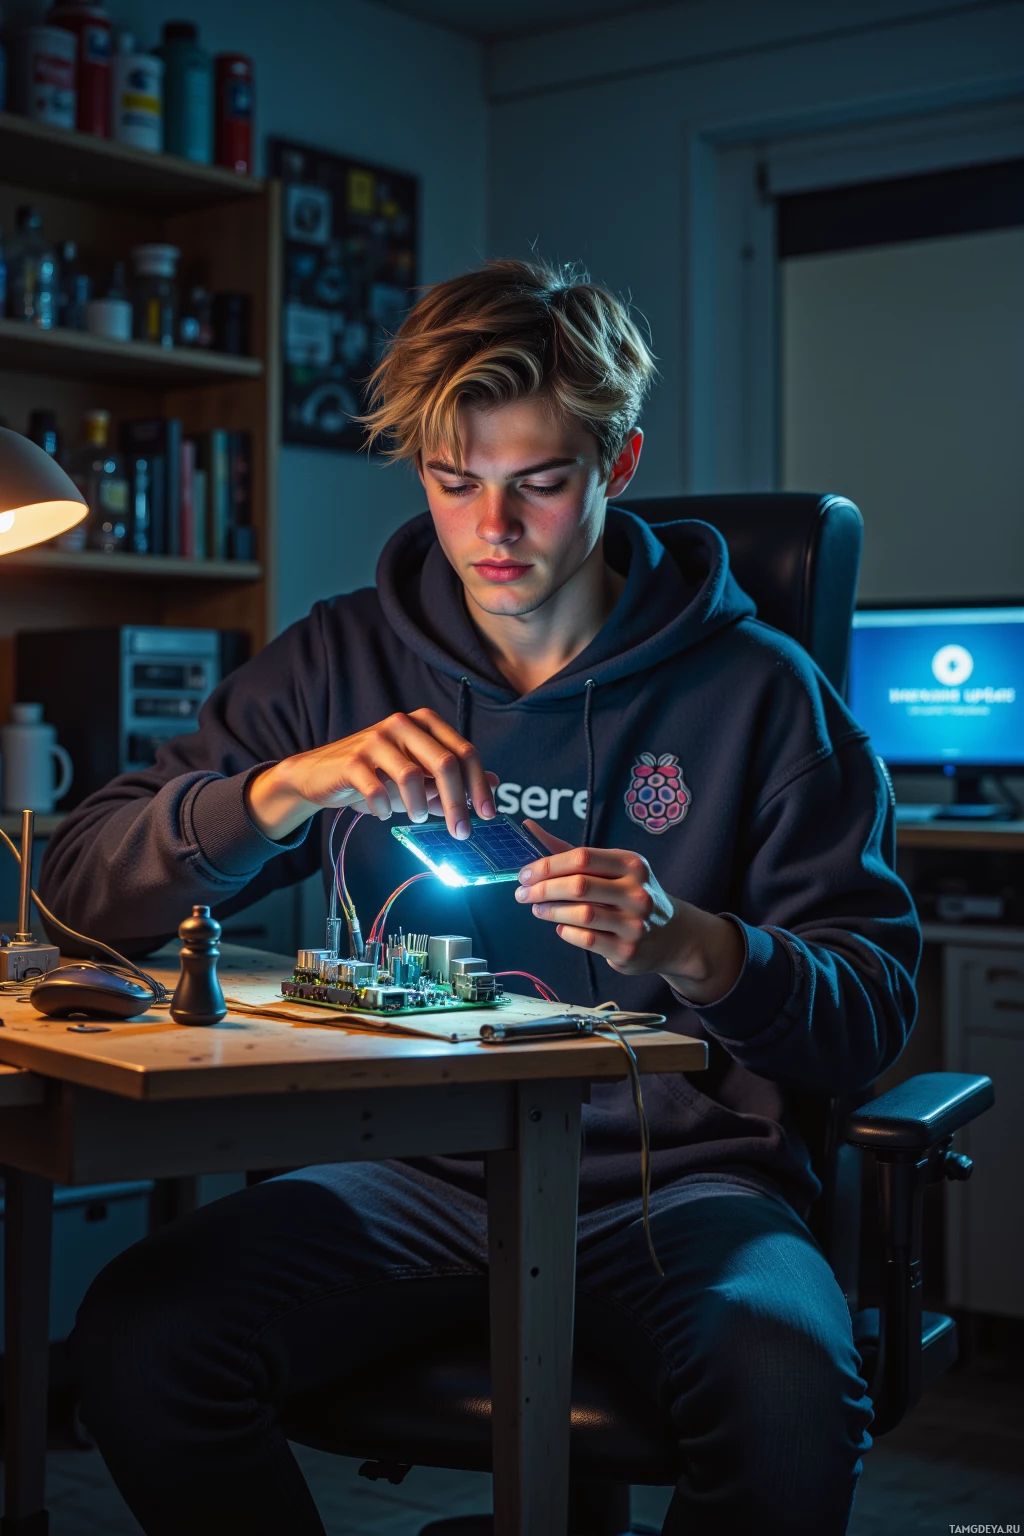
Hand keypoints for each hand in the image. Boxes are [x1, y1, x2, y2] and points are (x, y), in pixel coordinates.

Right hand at [245, 709, 497, 841]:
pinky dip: (385, 808)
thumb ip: (453, 780)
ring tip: (415, 818)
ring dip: (418, 807)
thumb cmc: (377, 776)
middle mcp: (403, 724)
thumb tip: (496, 784)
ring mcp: (376, 739)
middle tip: (461, 832)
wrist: (320, 775)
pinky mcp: (352, 759)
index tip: (488, 815)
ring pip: (413, 776)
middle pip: (445, 763)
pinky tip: (384, 813)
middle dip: (457, 803)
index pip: (464, 752)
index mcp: (425, 723)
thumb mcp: (419, 778)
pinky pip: (378, 789)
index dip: (480, 785)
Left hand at [516, 821, 743, 1005]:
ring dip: (551, 911)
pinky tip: (560, 926)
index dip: (547, 865)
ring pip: (581, 914)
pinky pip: (587, 939)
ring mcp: (635, 922)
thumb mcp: (610, 868)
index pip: (582, 857)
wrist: (672, 934)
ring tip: (537, 909)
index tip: (524, 873)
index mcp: (631, 864)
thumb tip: (528, 828)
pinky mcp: (628, 949)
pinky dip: (566, 932)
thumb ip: (568, 851)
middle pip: (579, 885)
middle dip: (543, 889)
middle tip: (522, 893)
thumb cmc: (630, 894)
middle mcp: (637, 891)